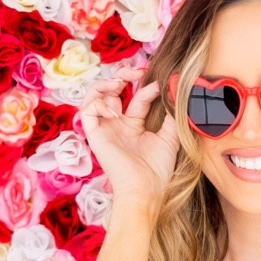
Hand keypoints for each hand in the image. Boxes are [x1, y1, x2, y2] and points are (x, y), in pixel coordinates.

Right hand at [78, 70, 179, 210]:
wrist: (145, 189)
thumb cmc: (158, 170)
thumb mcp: (170, 136)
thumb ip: (172, 114)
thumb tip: (174, 90)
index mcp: (134, 125)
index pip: (136, 97)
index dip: (145, 85)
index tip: (159, 83)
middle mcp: (117, 125)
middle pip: (112, 91)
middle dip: (121, 75)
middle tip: (136, 71)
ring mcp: (105, 129)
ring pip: (94, 96)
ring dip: (105, 83)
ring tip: (120, 82)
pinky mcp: (95, 136)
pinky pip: (87, 111)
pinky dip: (98, 103)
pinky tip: (115, 111)